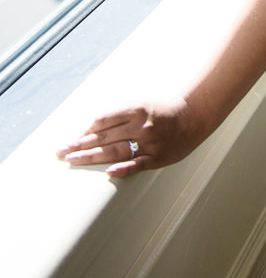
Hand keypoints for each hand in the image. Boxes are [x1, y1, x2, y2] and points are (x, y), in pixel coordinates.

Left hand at [56, 98, 202, 178]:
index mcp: (136, 109)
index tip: (72, 139)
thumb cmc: (162, 112)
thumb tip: (92, 127)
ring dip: (92, 157)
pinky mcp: (157, 157)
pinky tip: (109, 173)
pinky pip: (137, 164)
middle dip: (80, 145)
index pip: (103, 121)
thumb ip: (118, 115)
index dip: (86, 130)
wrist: (192, 117)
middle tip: (61, 152)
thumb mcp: (140, 105)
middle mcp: (140, 126)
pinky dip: (123, 169)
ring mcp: (149, 142)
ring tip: (73, 161)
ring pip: (115, 151)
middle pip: (104, 137)